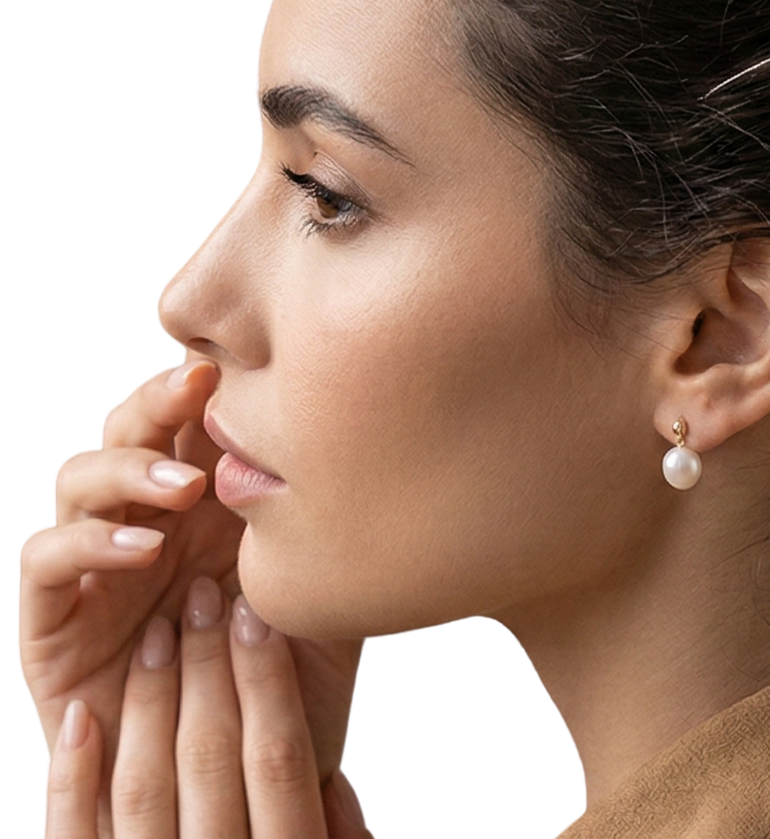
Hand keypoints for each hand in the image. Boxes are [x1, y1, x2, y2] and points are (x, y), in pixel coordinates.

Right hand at [21, 360, 362, 829]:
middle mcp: (148, 513)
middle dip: (162, 396)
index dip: (207, 377)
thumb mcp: (325, 583)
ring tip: (186, 485)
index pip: (192, 412)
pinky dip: (89, 540)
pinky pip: (46, 557)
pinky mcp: (53, 615)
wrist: (236, 770)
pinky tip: (146, 547)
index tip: (245, 352)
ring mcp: (97, 557)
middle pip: (132, 422)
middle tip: (205, 385)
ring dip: (129, 466)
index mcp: (208, 493)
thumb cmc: (283, 669)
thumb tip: (371, 449)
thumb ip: (332, 523)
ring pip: (80, 473)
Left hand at [43, 579, 372, 836]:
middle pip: (210, 754)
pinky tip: (80, 718)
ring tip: (158, 634)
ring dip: (150, 699)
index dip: (269, 679)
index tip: (256, 614)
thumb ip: (339, 826)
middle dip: (208, 666)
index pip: (279, 756)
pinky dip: (72, 774)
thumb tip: (342, 784)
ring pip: (143, 783)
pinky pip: (73, 835)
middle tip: (205, 596)